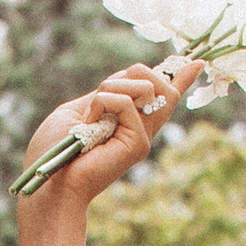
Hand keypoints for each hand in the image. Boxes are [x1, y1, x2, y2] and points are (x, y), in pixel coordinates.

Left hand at [18, 57, 199, 208]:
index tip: (196, 62)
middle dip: (133, 71)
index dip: (180, 77)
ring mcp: (142, 136)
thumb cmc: (54, 148)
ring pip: (147, 87)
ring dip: (112, 87)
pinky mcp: (138, 144)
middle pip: (159, 82)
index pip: (162, 95)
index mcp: (128, 120)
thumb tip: (127, 77)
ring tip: (91, 116)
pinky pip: (124, 102)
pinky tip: (89, 125)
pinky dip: (101, 103)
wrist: (48, 182)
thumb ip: (106, 93)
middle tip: (102, 95)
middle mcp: (141, 128)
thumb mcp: (78, 108)